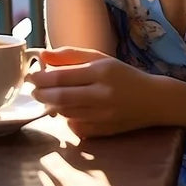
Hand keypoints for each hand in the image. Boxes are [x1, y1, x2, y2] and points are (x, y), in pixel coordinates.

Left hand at [27, 47, 161, 137]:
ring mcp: (104, 115)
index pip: (62, 76)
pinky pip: (76, 127)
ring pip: (66, 113)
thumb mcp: (100, 59)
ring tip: (48, 98)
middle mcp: (103, 94)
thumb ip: (71, 55)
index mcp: (102, 71)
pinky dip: (67, 119)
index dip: (41, 78)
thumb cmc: (124, 76)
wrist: (154, 100)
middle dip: (41, 94)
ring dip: (52, 106)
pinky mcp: (104, 131)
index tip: (31, 76)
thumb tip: (42, 55)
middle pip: (61, 97)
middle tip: (34, 90)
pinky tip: (68, 111)